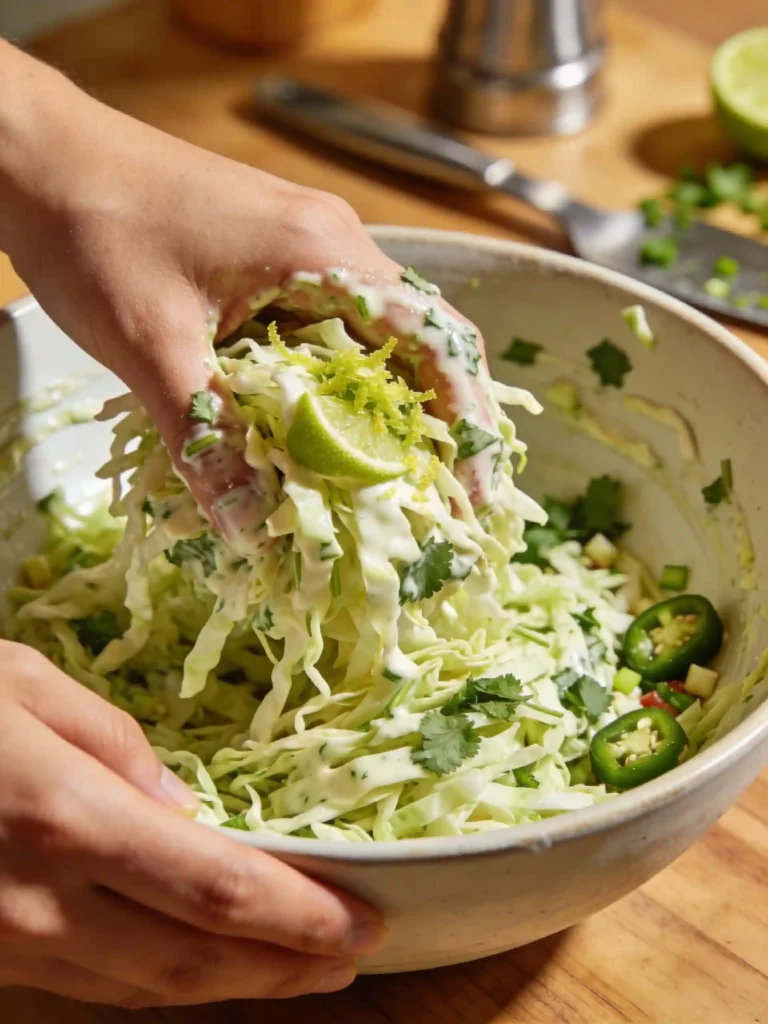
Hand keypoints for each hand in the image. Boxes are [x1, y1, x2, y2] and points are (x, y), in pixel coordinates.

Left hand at [0, 44, 494, 540]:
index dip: (467, 422)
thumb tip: (251, 529)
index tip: (475, 492)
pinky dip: (338, 387)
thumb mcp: (149, 345)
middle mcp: (334, 243)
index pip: (434, 340)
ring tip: (387, 484)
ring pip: (374, 339)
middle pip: (418, 343)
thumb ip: (204, 437)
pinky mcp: (274, 259)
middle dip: (436, 426)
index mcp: (326, 251)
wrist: (38, 155)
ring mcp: (305, 247)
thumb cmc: (95, 228)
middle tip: (434, 503)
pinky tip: (320, 434)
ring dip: (385, 410)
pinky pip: (330, 330)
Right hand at [0, 642, 384, 1006]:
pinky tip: (199, 963)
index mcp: (64, 819)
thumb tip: (182, 811)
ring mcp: (5, 946)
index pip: (214, 890)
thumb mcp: (21, 684)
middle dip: (282, 969)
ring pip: (142, 992)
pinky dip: (159, 981)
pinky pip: (90, 984)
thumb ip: (113, 746)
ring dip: (231, 986)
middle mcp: (38, 903)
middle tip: (350, 960)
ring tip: (297, 972)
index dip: (296, 918)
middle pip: (190, 963)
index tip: (359, 922)